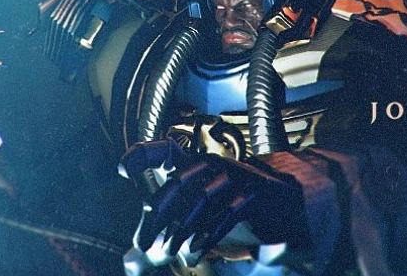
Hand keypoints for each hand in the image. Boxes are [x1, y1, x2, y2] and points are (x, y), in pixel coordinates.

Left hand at [119, 139, 305, 257]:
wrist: (282, 204)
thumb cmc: (231, 207)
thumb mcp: (198, 214)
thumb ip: (169, 229)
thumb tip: (136, 257)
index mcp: (196, 164)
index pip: (165, 151)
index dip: (144, 155)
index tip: (124, 170)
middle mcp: (213, 164)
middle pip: (180, 181)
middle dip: (160, 213)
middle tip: (144, 242)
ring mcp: (237, 175)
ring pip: (204, 196)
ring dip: (184, 226)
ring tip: (170, 249)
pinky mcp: (257, 192)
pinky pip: (231, 211)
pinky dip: (211, 231)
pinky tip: (197, 249)